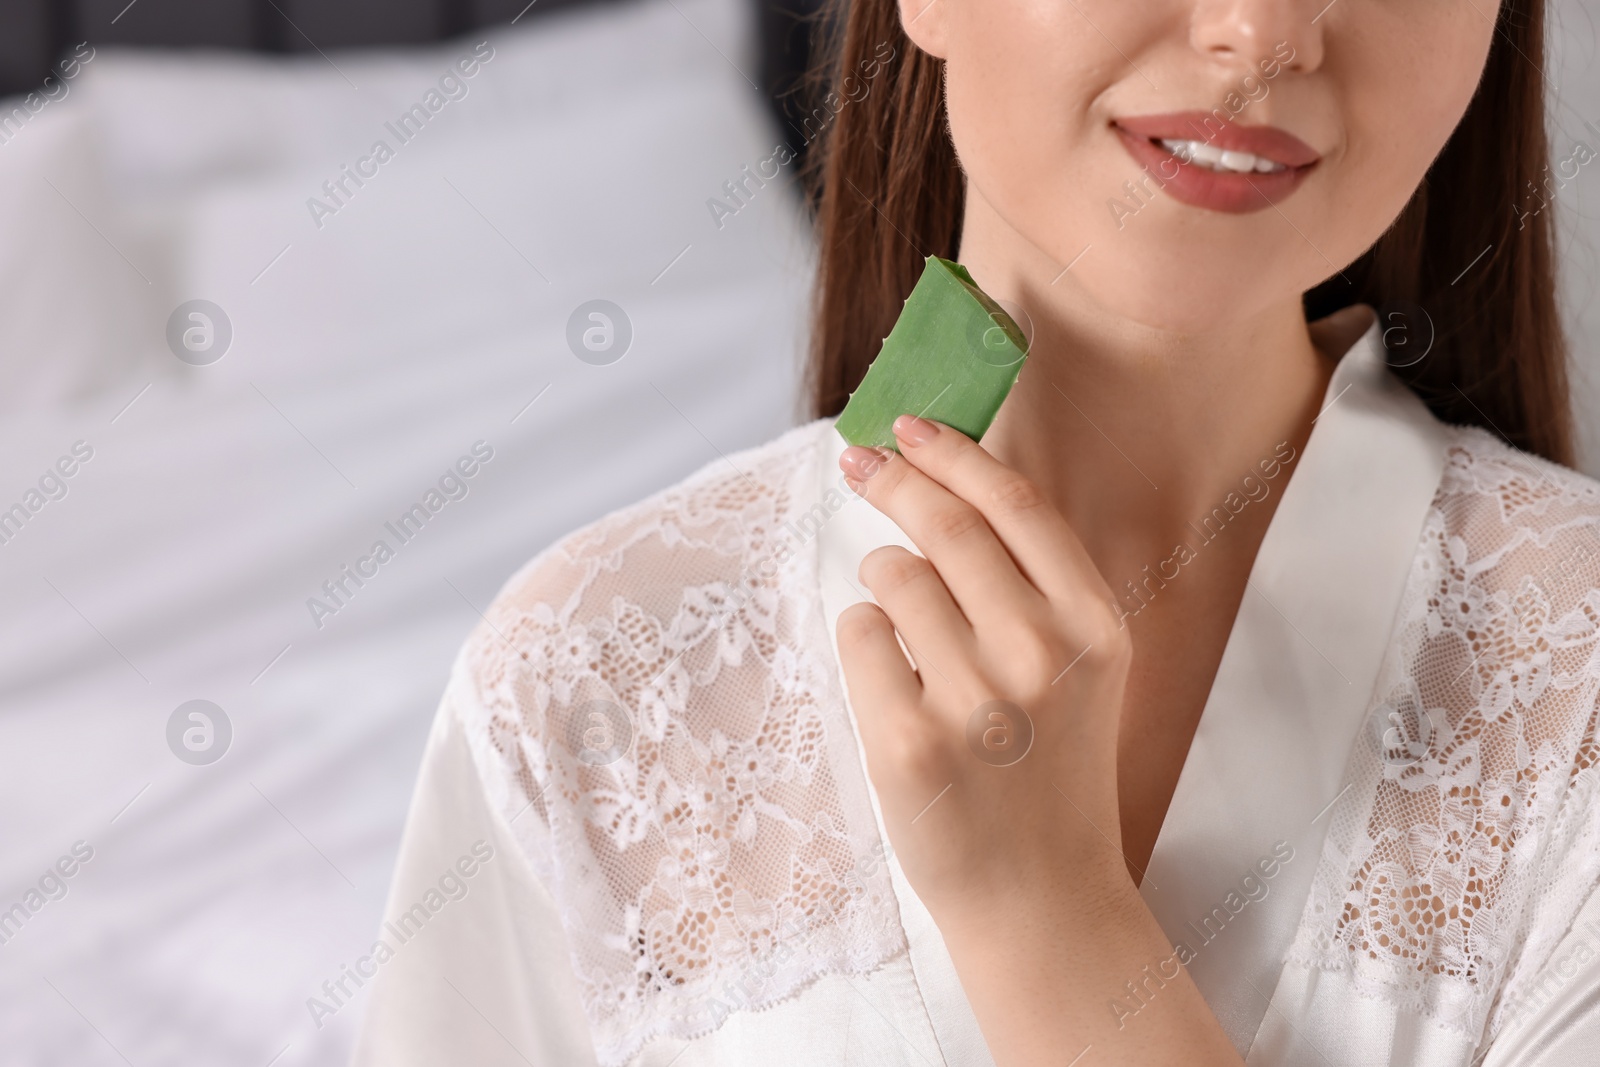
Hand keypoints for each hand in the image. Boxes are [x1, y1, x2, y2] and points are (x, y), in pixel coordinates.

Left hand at [836, 414, 1133, 921]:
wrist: (1041, 896)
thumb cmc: (1052, 771)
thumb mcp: (1083, 670)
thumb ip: (1035, 585)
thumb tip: (948, 485)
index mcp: (1095, 628)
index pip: (1018, 506)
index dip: (958, 452)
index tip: (913, 425)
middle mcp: (1042, 655)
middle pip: (945, 525)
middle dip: (895, 479)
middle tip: (863, 462)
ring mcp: (974, 701)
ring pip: (892, 577)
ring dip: (884, 584)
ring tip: (909, 634)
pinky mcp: (908, 742)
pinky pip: (858, 637)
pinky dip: (864, 645)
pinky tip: (896, 689)